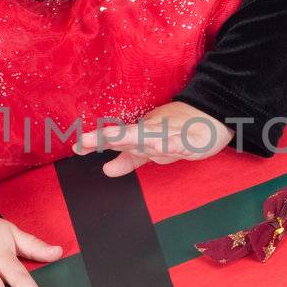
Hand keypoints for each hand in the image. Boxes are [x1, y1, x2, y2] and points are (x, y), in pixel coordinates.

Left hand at [73, 99, 233, 176]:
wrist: (211, 116)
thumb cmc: (177, 130)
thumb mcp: (150, 148)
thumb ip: (129, 159)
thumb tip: (106, 170)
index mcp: (140, 134)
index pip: (114, 138)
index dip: (95, 141)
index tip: (75, 146)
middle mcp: (152, 132)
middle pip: (126, 136)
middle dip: (106, 138)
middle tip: (84, 140)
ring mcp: (170, 135)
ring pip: (150, 137)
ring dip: (132, 138)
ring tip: (114, 139)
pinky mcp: (190, 140)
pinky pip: (180, 143)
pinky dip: (171, 144)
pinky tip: (163, 147)